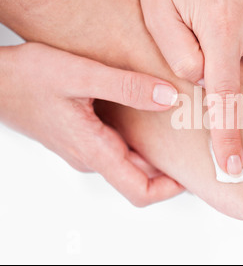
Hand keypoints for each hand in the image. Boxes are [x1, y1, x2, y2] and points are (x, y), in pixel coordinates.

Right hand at [0, 43, 183, 206]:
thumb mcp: (81, 74)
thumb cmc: (27, 78)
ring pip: (130, 162)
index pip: (139, 191)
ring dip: (155, 152)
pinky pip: (119, 148)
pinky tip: (151, 116)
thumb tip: (167, 98)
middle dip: (170, 167)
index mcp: (94, 150)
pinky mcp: (84, 137)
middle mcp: (92, 157)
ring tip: (178, 128)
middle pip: (140, 177)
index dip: (170, 189)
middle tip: (193, 144)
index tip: (192, 173)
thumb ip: (127, 87)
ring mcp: (87, 149)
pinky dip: (139, 140)